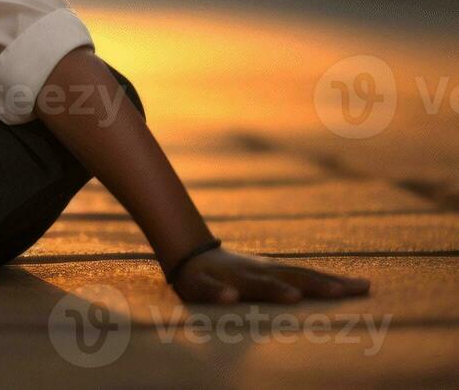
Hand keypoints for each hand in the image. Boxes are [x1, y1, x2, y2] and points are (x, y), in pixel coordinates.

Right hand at [172, 246, 370, 303]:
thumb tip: (343, 289)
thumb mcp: (270, 278)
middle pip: (290, 277)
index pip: (310, 276)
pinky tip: (231, 298)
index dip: (336, 282)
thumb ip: (299, 284)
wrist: (189, 257)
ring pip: (253, 283)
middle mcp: (256, 273)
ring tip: (294, 296)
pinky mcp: (201, 285)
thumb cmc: (239, 275)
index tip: (367, 287)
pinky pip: (210, 290)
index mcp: (273, 272)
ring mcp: (230, 278)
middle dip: (316, 284)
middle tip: (343, 292)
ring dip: (273, 288)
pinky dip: (221, 293)